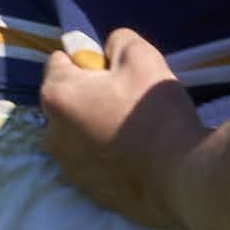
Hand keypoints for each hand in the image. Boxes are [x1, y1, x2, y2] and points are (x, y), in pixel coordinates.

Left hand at [37, 30, 205, 227]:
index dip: (89, 60)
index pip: (59, 61)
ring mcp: (66, 165)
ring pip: (76, 131)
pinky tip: (132, 155)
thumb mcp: (142, 56)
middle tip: (127, 100)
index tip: (116, 72)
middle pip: (66, 99)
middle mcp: (51, 133)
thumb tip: (107, 50)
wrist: (178, 178)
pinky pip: (88, 160)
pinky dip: (103, 154)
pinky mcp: (85, 189)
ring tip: (131, 131)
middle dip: (88, 94)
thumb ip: (117, 41)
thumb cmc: (155, 113)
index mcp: (57, 96)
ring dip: (94, 125)